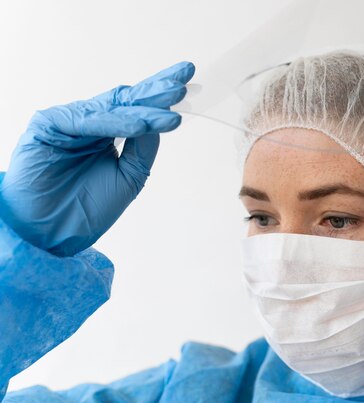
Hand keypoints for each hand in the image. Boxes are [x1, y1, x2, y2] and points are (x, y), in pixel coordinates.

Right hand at [0, 61, 194, 256]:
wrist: (51, 234)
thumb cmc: (87, 209)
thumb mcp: (129, 177)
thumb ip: (144, 148)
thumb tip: (164, 117)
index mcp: (107, 133)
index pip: (137, 109)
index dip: (161, 98)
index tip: (186, 84)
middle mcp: (89, 123)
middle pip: (126, 100)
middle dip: (156, 90)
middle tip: (183, 78)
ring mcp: (69, 122)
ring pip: (111, 109)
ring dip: (143, 108)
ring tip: (172, 107)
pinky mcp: (48, 125)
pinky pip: (86, 120)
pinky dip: (114, 123)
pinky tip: (140, 125)